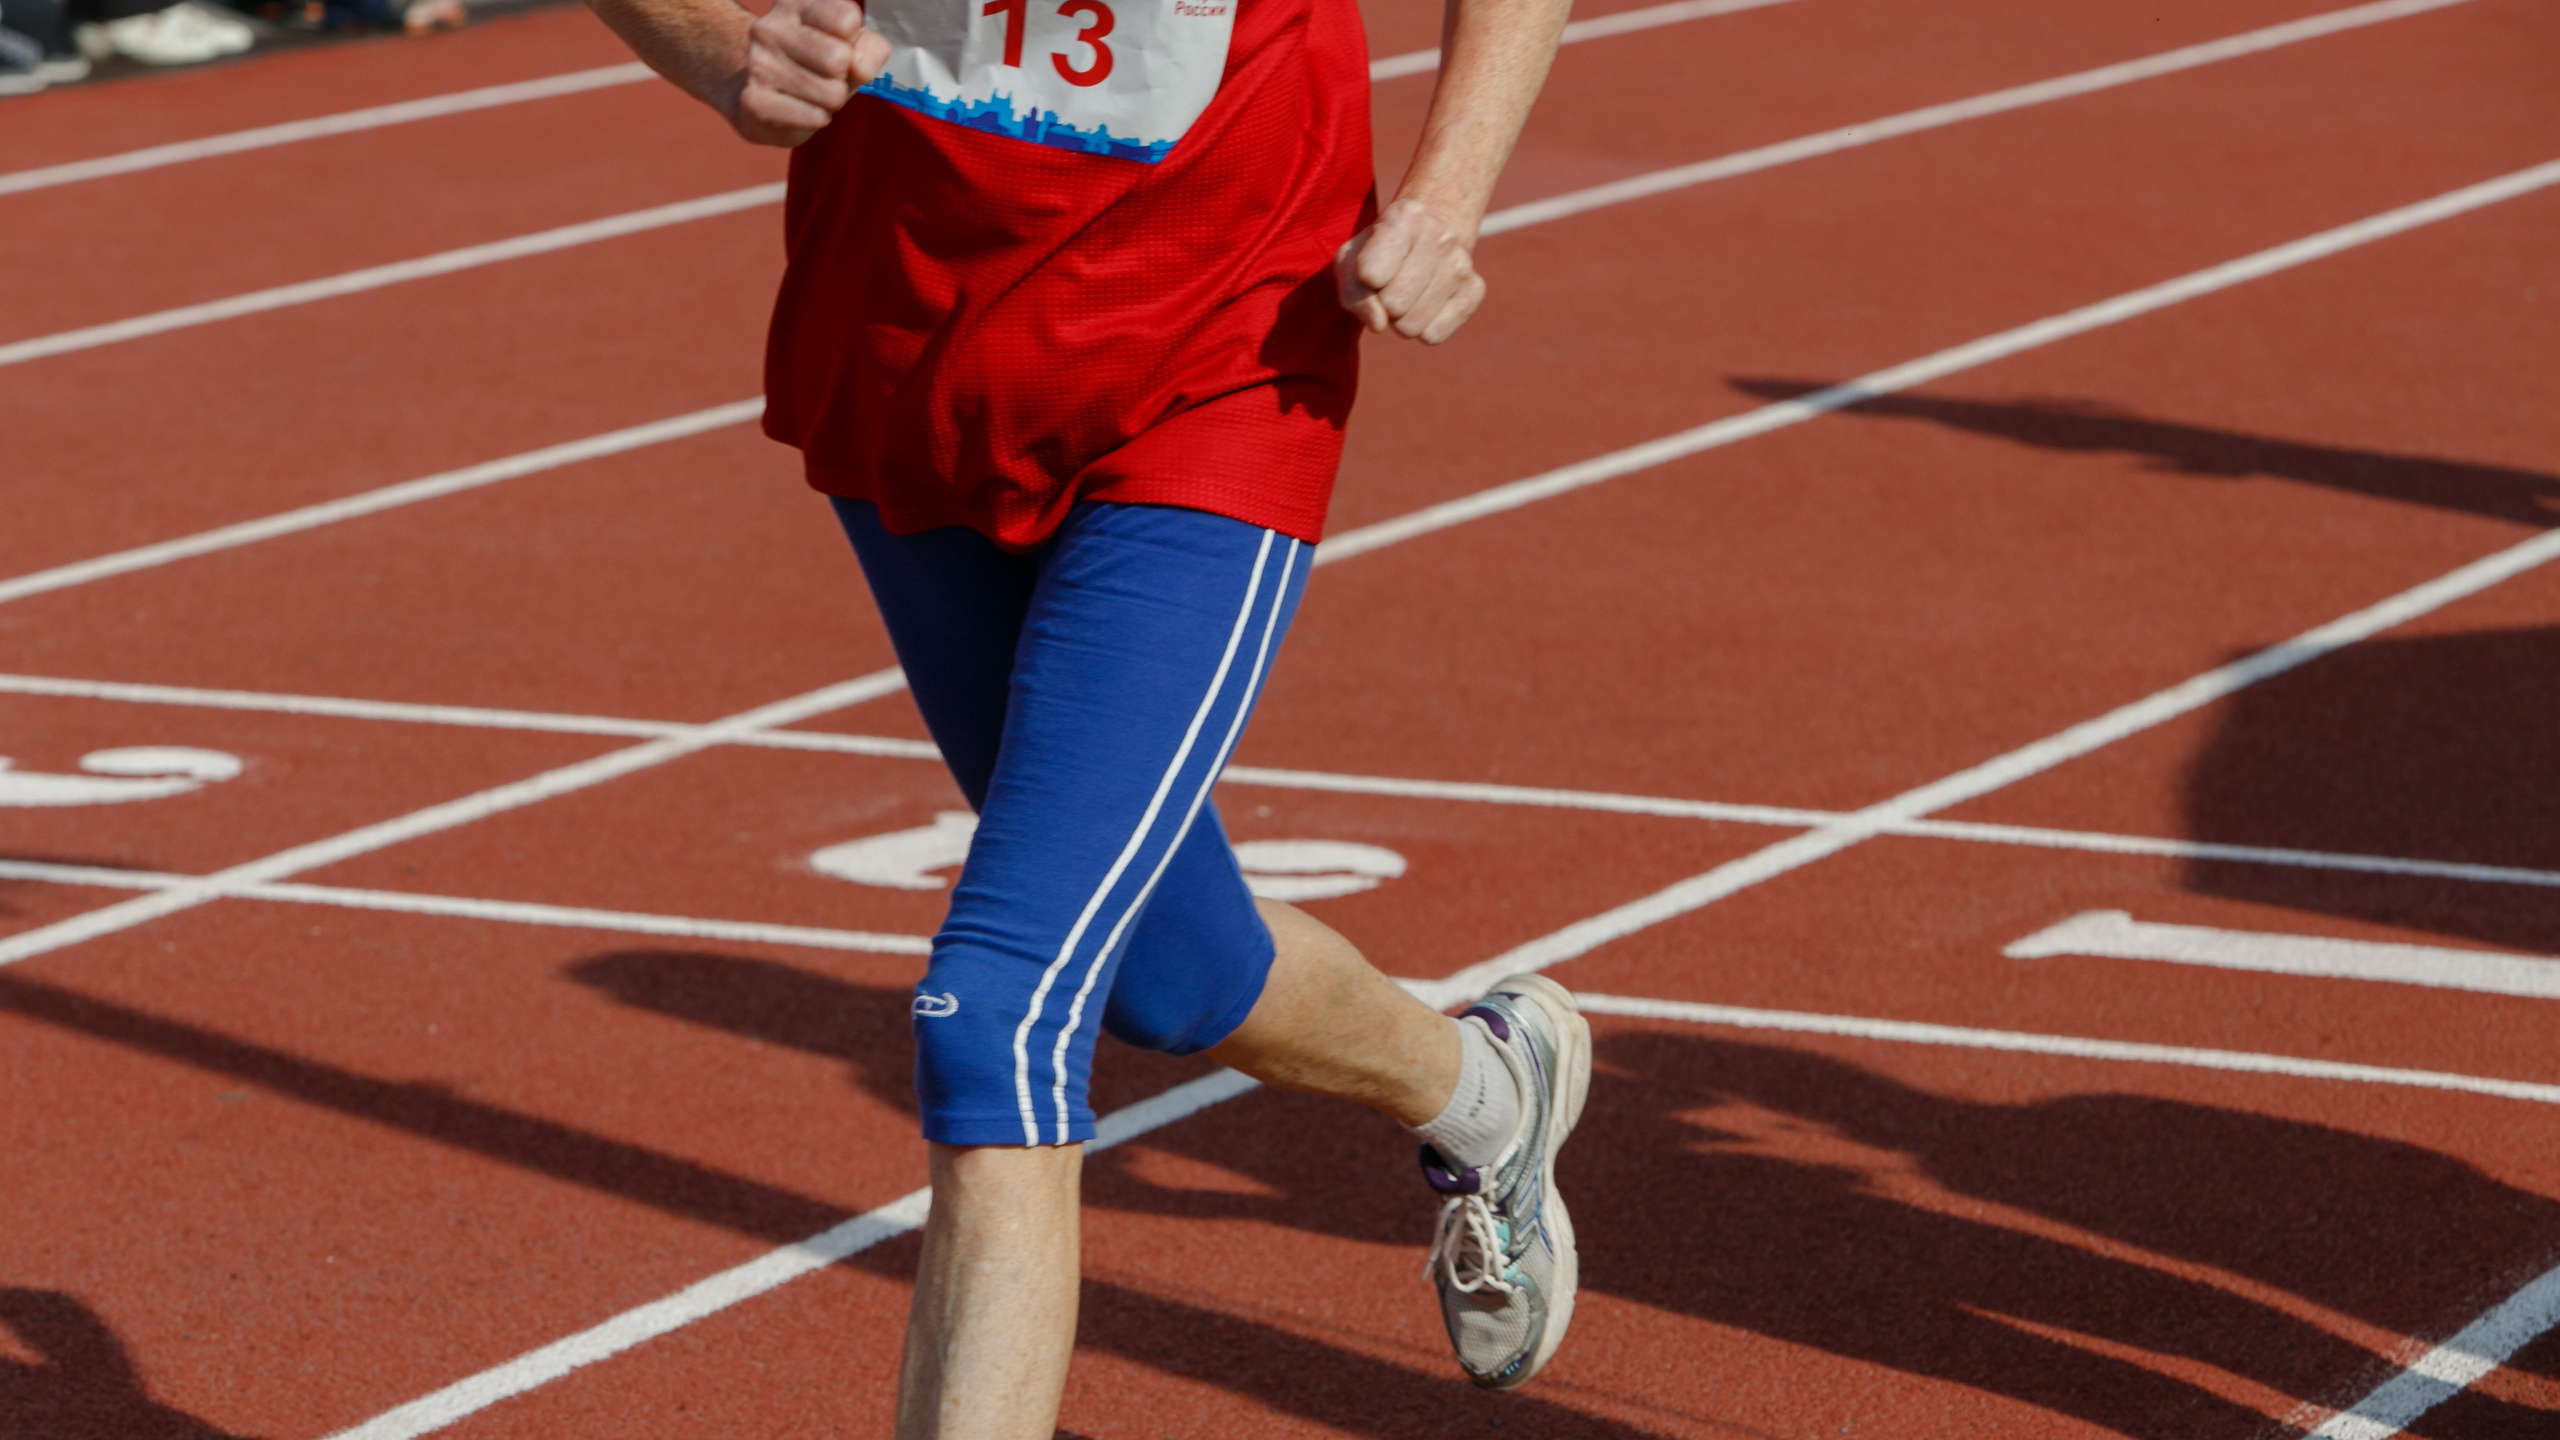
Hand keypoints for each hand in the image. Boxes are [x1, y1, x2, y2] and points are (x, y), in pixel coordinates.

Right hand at [728, 0, 891, 146]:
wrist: (766, 98)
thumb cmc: (817, 66)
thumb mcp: (852, 47)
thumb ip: (870, 48)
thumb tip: (861, 68)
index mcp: (794, 2)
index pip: (847, 19)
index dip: (853, 43)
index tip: (836, 45)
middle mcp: (770, 27)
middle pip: (838, 58)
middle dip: (843, 76)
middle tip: (826, 76)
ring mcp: (758, 62)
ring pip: (831, 94)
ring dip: (831, 101)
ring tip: (812, 92)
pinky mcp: (755, 100)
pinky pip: (815, 117)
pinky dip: (818, 119)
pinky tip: (800, 109)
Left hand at [1334, 198, 1487, 345]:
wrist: (1426, 237)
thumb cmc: (1379, 252)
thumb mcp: (1351, 260)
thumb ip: (1353, 292)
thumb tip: (1379, 324)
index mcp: (1405, 216)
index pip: (1370, 275)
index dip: (1363, 281)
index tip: (1372, 267)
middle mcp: (1440, 234)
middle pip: (1394, 305)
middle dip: (1384, 304)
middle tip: (1391, 284)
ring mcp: (1462, 262)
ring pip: (1412, 325)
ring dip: (1402, 318)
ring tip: (1407, 293)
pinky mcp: (1475, 290)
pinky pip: (1433, 335)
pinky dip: (1422, 328)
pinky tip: (1426, 302)